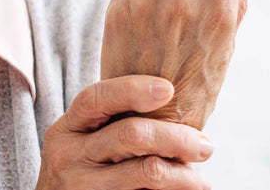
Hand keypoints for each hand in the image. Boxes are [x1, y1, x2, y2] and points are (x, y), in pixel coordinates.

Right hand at [36, 75, 212, 189]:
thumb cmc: (81, 168)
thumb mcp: (80, 140)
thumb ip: (107, 123)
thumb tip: (168, 99)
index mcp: (65, 129)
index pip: (95, 98)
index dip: (131, 89)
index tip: (169, 89)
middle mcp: (68, 156)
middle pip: (130, 134)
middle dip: (176, 137)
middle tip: (204, 145)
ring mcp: (82, 187)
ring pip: (147, 170)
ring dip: (184, 174)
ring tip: (199, 178)